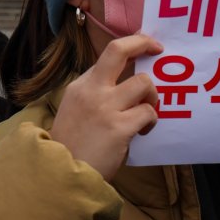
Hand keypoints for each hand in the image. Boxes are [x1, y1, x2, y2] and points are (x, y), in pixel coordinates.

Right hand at [49, 34, 162, 180]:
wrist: (61, 176)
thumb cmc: (73, 146)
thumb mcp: (76, 109)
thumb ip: (97, 94)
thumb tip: (128, 83)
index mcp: (81, 85)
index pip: (109, 53)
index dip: (132, 43)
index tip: (146, 43)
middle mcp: (92, 90)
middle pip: (119, 50)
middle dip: (143, 43)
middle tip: (158, 49)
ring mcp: (105, 107)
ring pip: (143, 83)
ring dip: (152, 96)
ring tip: (147, 111)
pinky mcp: (119, 128)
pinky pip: (147, 113)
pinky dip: (151, 120)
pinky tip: (144, 131)